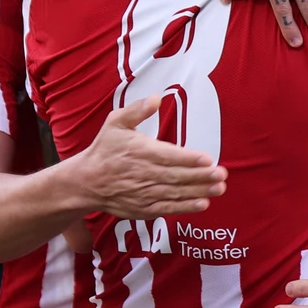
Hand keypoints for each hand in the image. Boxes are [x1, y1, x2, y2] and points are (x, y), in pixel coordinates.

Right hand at [70, 97, 227, 217]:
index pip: (168, 156)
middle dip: (201, 176)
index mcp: (139, 151)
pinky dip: (185, 208)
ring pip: (175, 193)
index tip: (207, 159)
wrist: (86, 181)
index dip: (188, 159)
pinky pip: (167, 209)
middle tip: (221, 174)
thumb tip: (157, 98)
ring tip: (219, 188)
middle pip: (176, 176)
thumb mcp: (115, 123)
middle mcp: (143, 173)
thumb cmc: (105, 149)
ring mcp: (143, 193)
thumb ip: (136, 110)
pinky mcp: (143, 208)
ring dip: (199, 192)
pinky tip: (202, 204)